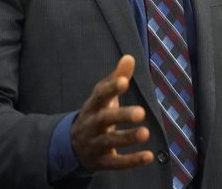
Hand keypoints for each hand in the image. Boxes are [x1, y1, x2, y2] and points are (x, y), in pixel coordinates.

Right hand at [71, 55, 153, 171]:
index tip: (124, 81)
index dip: (111, 88)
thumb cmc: (96, 113)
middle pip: (105, 119)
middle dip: (122, 115)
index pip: (100, 95)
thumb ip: (117, 77)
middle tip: (141, 112)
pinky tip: (148, 155)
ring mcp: (96, 144)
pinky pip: (117, 163)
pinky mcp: (102, 161)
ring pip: (111, 142)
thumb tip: (130, 57)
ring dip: (128, 138)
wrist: (72, 146)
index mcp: (93, 106)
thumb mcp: (103, 96)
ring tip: (145, 133)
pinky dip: (132, 161)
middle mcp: (92, 124)